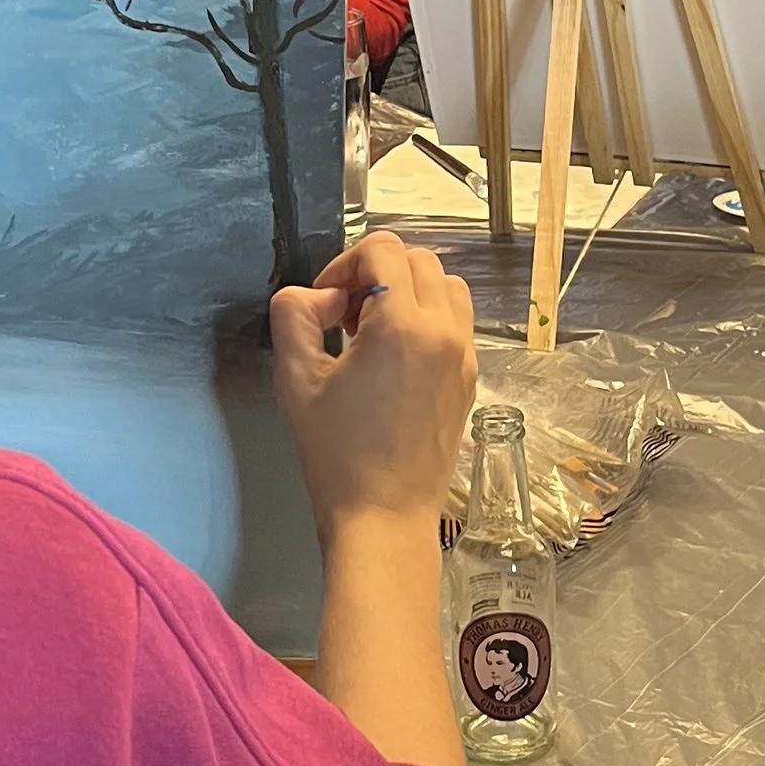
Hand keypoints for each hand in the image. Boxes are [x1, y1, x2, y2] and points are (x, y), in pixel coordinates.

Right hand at [271, 231, 476, 546]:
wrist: (385, 516)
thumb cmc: (339, 455)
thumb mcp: (296, 379)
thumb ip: (294, 315)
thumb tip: (317, 295)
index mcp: (403, 325)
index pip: (384, 249)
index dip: (345, 263)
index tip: (325, 301)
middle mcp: (445, 332)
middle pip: (419, 259)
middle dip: (377, 272)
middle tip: (345, 315)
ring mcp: (465, 356)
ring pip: (446, 287)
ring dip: (408, 291)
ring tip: (373, 331)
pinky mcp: (470, 379)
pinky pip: (456, 323)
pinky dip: (428, 319)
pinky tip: (394, 358)